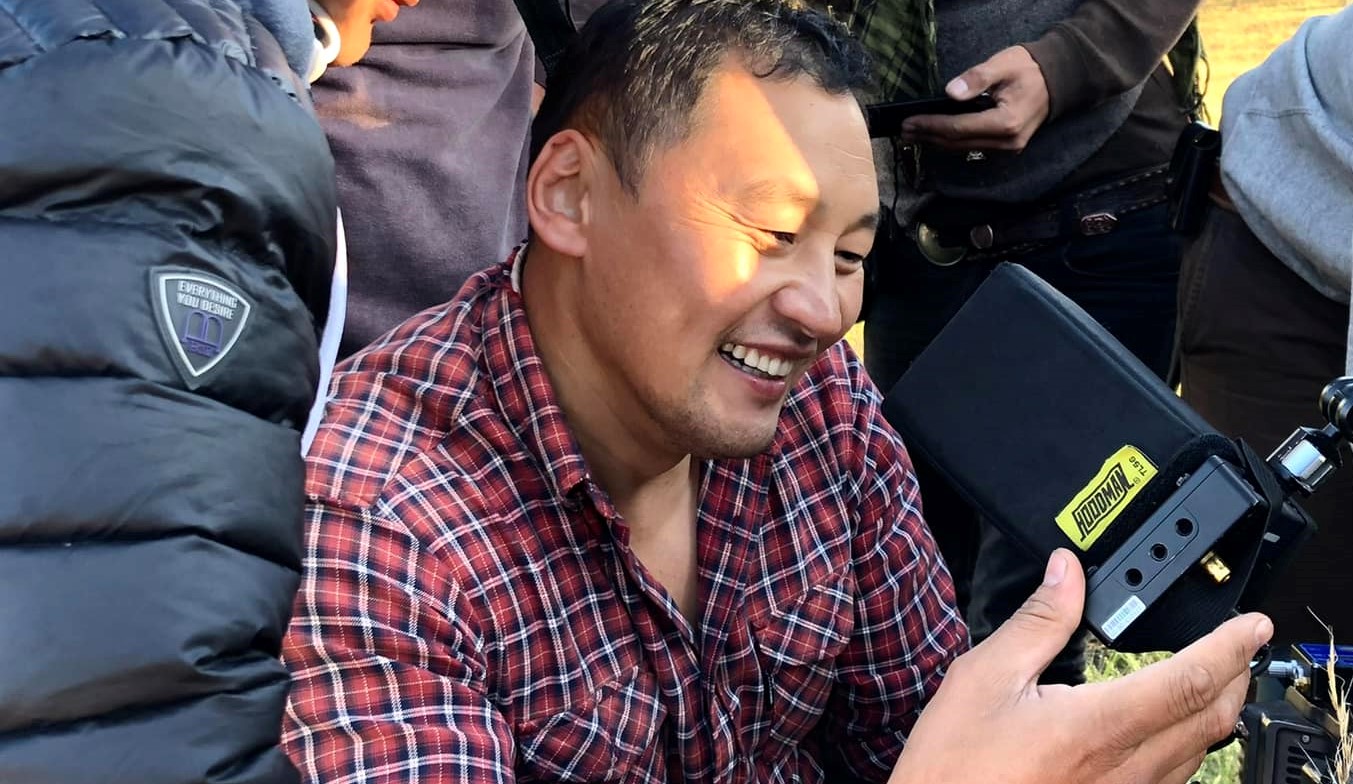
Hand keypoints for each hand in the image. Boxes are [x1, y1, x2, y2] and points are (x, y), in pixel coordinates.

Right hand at [888, 549, 1272, 783]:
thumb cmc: (953, 765)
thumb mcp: (984, 677)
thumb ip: (1038, 622)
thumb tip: (1067, 573)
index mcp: (1097, 725)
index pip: (1190, 680)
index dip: (1230, 647)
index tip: (1252, 625)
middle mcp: (1122, 768)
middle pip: (1212, 721)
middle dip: (1237, 677)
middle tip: (1242, 646)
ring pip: (1197, 754)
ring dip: (1217, 712)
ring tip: (1216, 681)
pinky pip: (1171, 780)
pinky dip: (1189, 746)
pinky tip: (1170, 735)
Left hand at [899, 45, 1050, 152]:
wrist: (1057, 80)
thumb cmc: (1029, 69)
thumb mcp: (1003, 64)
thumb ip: (977, 78)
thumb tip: (950, 93)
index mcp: (1006, 122)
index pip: (959, 129)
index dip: (932, 126)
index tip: (909, 122)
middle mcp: (1007, 142)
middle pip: (958, 143)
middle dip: (928, 136)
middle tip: (904, 131)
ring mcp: (1008, 148)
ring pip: (964, 149)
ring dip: (936, 142)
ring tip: (913, 135)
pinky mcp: (1006, 148)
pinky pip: (973, 148)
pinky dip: (952, 142)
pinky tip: (935, 137)